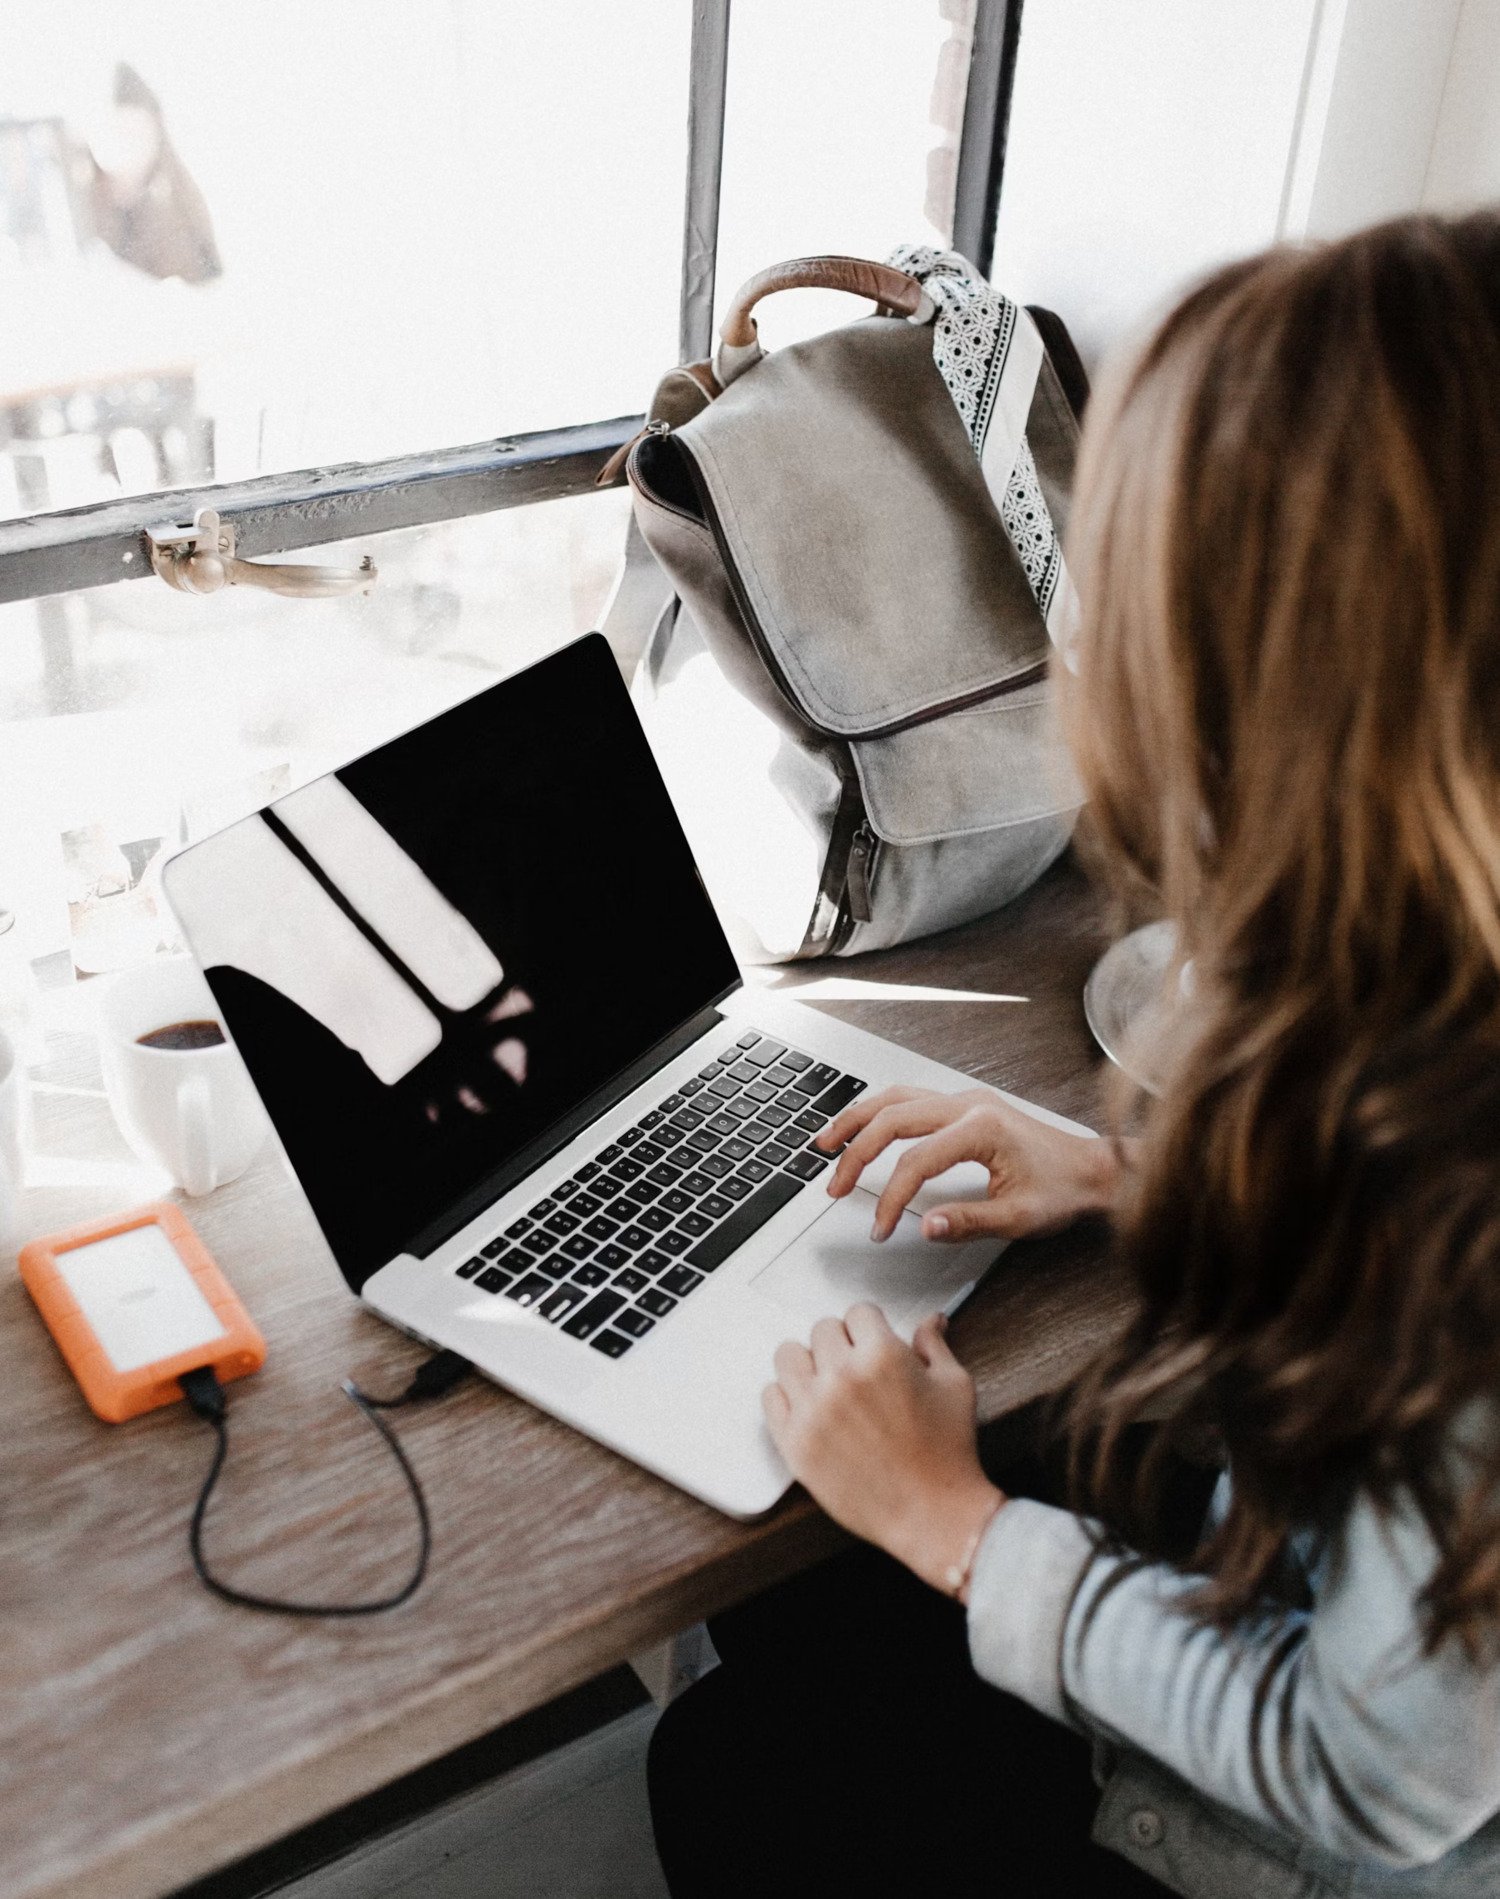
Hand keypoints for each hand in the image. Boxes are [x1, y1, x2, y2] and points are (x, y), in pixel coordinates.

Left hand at [763, 1304, 1003, 1595]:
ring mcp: (813, 1410)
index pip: (858, 1312)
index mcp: (882, 1355)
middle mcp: (842, 1377)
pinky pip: (771, 1396)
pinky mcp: (794, 1443)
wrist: (933, 1515)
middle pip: (822, 1330)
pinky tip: (810, 1408)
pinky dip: (788, 1397)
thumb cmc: (948, 1453)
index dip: (870, 1327)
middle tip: (857, 1368)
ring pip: (788, 1355)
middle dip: (842, 1343)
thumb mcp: (954, 1386)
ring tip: (828, 1383)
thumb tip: (931, 1320)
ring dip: (809, 1364)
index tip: (873, 1342)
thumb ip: (934, 1346)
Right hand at [818, 1086, 1124, 1242]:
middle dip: (856, 1153)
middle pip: (893, 1118)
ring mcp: (966, 1099)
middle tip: (834, 1187)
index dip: (891, 1198)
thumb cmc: (1064, 1190)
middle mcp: (969, 1104)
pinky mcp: (966, 1105)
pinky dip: (880, 1112)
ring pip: (896, 1098)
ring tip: (827, 1143)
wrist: (1094, 1169)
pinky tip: (864, 1126)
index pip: (915, 1162)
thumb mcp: (1019, 1217)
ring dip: (858, 1120)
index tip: (881, 1228)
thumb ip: (969, 1221)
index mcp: (981, 1128)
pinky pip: (910, 1098)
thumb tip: (925, 1226)